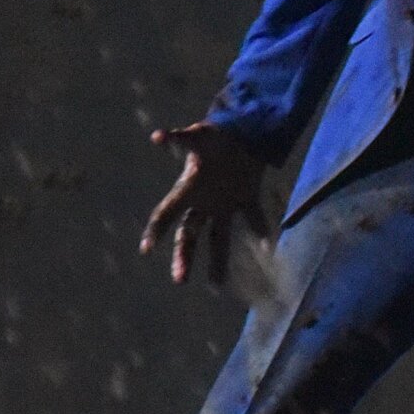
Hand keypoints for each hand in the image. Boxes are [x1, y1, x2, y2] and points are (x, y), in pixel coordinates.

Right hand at [141, 121, 269, 287]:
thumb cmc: (214, 134)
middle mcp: (204, 201)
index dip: (155, 230)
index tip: (147, 249)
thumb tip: (157, 135)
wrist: (240, 128)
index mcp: (188, 189)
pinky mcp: (246, 197)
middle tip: (180, 280)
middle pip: (189, 235)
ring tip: (216, 285)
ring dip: (217, 260)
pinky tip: (267, 247)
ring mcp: (225, 203)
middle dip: (183, 257)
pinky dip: (260, 229)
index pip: (167, 214)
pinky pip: (252, 217)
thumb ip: (179, 138)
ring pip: (218, 237)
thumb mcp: (197, 136)